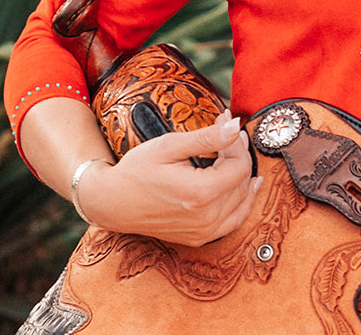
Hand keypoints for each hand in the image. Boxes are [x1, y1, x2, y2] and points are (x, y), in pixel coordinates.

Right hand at [76, 114, 262, 246]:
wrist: (112, 203)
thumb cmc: (136, 171)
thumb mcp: (169, 146)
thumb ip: (207, 137)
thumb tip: (236, 126)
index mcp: (201, 193)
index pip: (240, 164)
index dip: (236, 141)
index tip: (226, 123)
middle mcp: (207, 217)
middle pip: (243, 180)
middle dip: (239, 154)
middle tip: (230, 134)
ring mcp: (204, 232)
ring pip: (243, 199)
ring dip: (244, 175)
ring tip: (235, 153)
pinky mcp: (200, 238)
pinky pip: (235, 220)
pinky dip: (243, 202)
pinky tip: (248, 186)